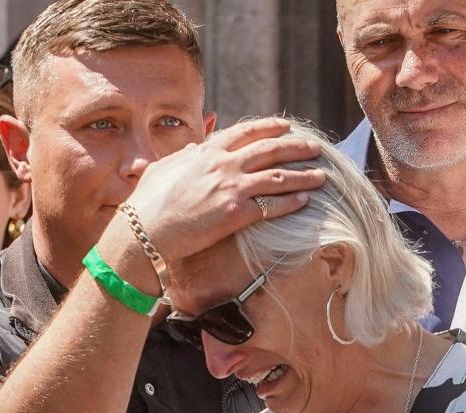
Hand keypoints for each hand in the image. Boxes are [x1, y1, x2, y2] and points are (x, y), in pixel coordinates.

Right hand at [122, 118, 326, 286]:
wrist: (144, 232)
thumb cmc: (146, 204)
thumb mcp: (161, 170)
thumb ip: (181, 157)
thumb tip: (191, 148)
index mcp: (206, 152)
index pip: (245, 132)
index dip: (269, 128)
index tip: (286, 128)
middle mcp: (222, 165)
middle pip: (270, 150)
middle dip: (296, 148)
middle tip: (314, 148)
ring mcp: (231, 187)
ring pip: (277, 176)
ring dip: (302, 175)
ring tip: (321, 175)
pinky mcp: (235, 213)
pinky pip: (272, 205)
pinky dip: (291, 201)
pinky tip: (305, 201)